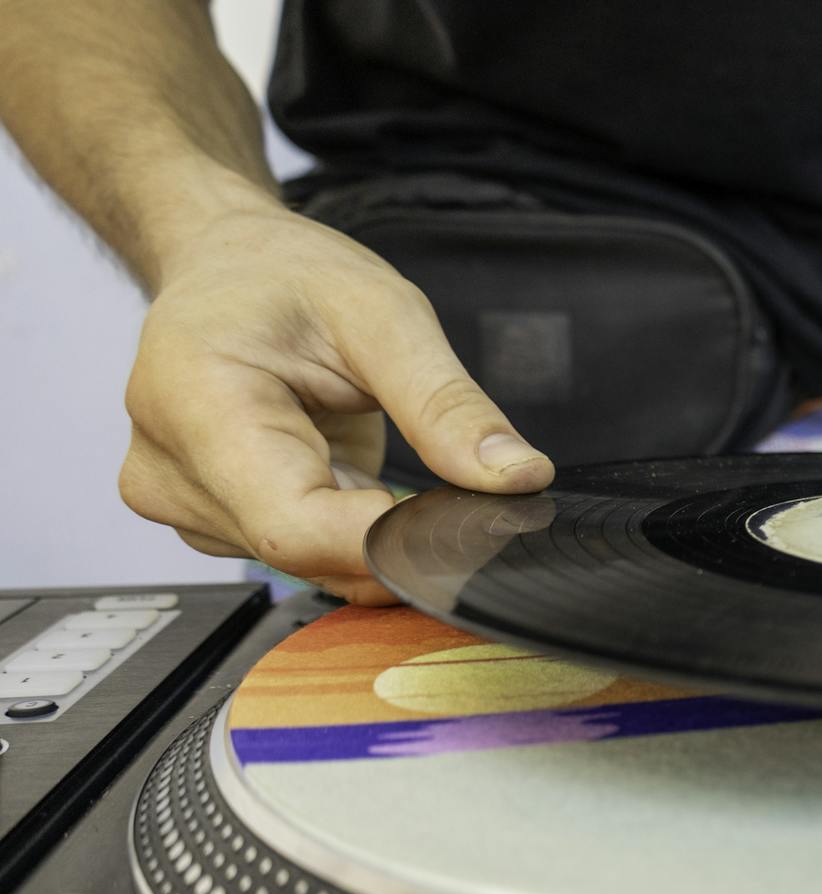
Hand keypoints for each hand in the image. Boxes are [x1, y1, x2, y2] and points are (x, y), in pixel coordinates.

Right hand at [119, 203, 553, 601]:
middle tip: (445, 483)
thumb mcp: (383, 314)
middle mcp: (170, 471)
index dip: (385, 540)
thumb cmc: (286, 277)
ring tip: (372, 455)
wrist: (227, 269)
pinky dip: (352, 530)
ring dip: (371, 530)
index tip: (455, 519)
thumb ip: (446, 404)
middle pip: (306, 553)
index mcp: (193, 406)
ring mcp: (186, 506)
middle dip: (394, 534)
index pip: (292, 528)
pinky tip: (353, 479)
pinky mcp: (214, 524)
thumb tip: (517, 477)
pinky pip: (305, 556)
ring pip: (311, 564)